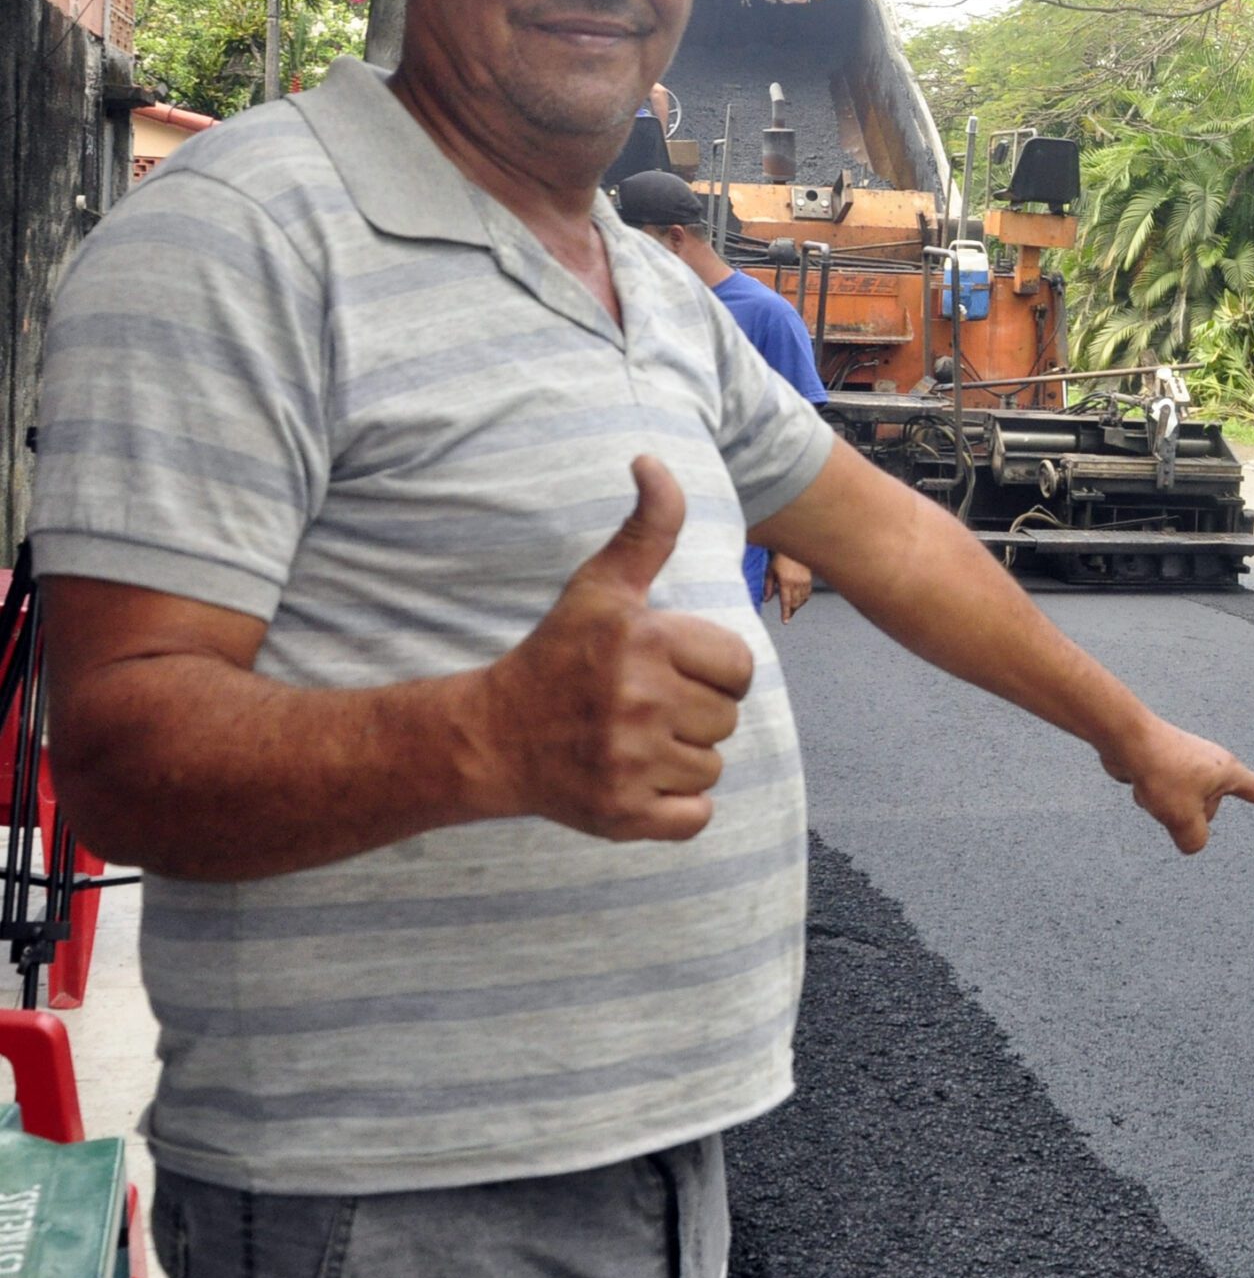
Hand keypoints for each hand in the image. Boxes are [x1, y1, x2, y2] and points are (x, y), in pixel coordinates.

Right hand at [476, 456, 755, 841]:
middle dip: (695, 713)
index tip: (668, 670)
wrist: (489, 737)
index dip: (712, 670)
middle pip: (728, 719)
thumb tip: (653, 461)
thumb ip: (647, 527)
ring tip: (632, 741)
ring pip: (713, 767)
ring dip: (682, 759)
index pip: (740, 666)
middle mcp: (639, 702)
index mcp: (645, 642)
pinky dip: (675, 808)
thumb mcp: (600, 586)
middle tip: (641, 708)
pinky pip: (695, 816)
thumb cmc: (556, 656)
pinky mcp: (621, 815)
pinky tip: (636, 780)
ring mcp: (629, 762)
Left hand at [770, 555, 812, 622]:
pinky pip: (807, 594)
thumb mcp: (770, 571)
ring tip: (792, 609)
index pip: (786, 601)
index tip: (785, 621)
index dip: (785, 613)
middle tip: (787, 615)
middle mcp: (796, 583)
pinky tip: (799, 600)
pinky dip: (803, 600)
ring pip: (802, 600)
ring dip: (797, 606)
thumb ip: (768, 587)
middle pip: (795, 603)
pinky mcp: (809, 579)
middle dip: (791, 611)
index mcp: (785, 581)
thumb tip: (766, 600)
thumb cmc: (779, 558)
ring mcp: (804, 581)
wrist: (794, 547)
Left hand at [1100, 716, 1253, 854]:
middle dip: (1188, 816)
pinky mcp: (1168, 767)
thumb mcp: (1183, 818)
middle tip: (1171, 797)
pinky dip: (1152, 796)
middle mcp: (1213, 766)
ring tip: (1154, 785)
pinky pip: (1164, 798)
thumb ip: (1195, 840)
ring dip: (1166, 807)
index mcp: (1228, 772)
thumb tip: (1192, 842)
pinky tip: (1141, 781)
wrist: (1126, 738)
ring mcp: (1190, 766)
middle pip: (1210, 812)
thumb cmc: (1161, 772)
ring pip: (1183, 808)